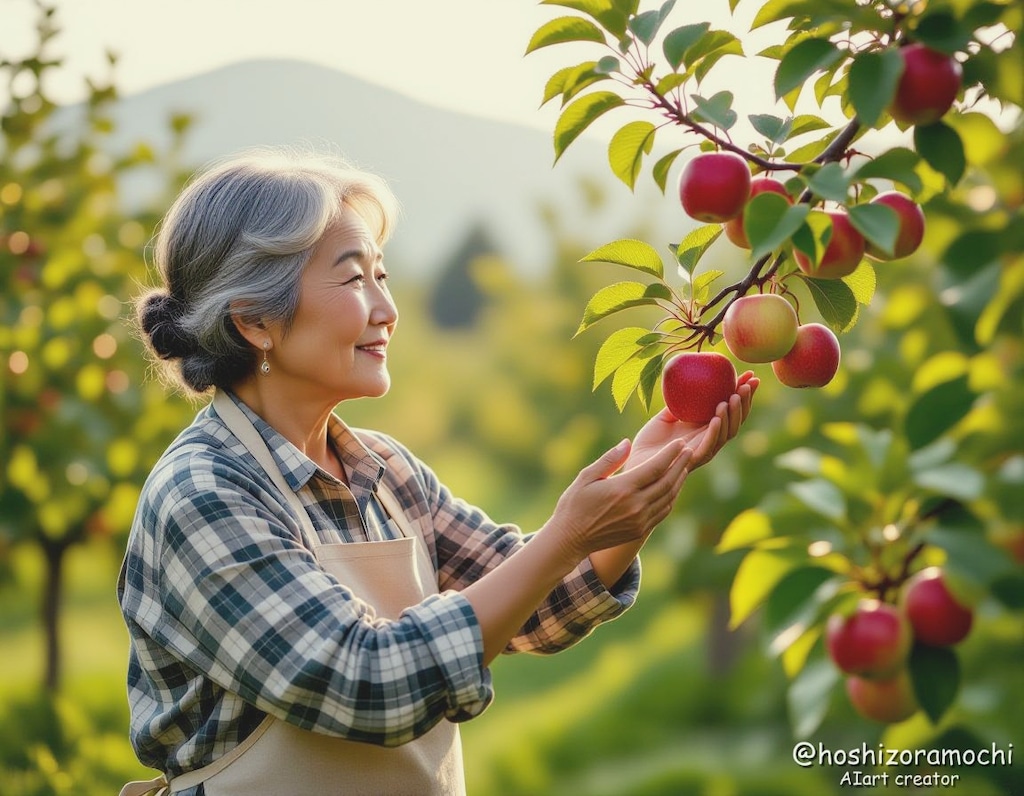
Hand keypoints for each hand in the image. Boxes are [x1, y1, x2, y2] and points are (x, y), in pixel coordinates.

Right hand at [547, 437, 693, 561]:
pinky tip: (672, 487)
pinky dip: (671, 497)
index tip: (679, 442)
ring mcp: (640, 520)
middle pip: (668, 481)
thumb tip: (627, 443)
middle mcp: (636, 505)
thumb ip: (610, 459)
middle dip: (681, 464)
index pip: (656, 467)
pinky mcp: (640, 530)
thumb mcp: (586, 477)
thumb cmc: (574, 504)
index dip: (671, 453)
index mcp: (623, 489)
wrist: (571, 539)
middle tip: (689, 450)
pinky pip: (663, 511)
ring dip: (679, 480)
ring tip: (684, 466)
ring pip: (669, 497)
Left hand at [628, 370, 758, 471]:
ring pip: (726, 433)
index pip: (731, 409)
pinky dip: (715, 431)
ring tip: (732, 397)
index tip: (750, 376)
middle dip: (745, 402)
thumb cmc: (649, 442)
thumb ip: (678, 403)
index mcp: (705, 428)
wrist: (635, 463)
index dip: (742, 394)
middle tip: (749, 384)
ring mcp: (703, 450)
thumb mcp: (664, 417)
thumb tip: (687, 381)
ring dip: (732, 414)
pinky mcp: (692, 459)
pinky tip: (717, 417)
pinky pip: (708, 445)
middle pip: (735, 421)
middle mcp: (709, 440)